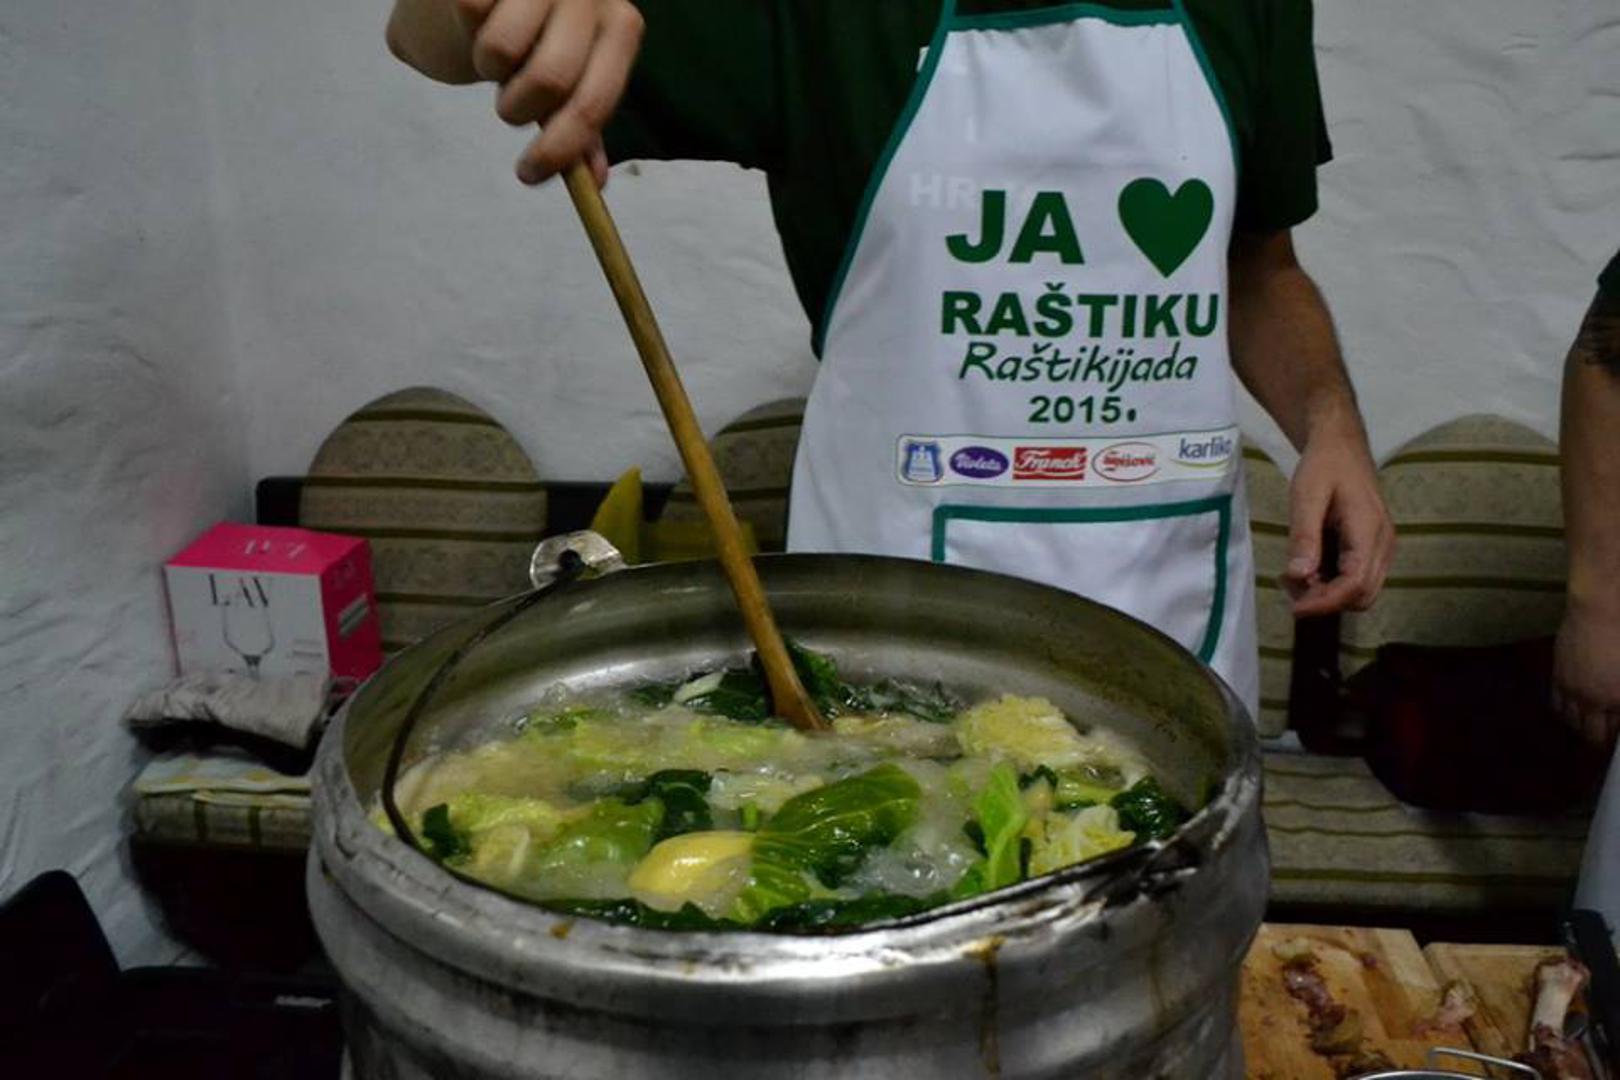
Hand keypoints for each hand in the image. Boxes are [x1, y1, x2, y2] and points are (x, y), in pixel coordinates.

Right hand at [453, 0, 643, 185]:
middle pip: (549, 80)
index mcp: (620, 26)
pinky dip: (466, 26)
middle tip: (509, 105)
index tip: (529, 173)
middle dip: (518, 108)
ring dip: (487, 66)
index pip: (594, 101)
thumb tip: (594, 180)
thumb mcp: (565, 76)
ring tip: (495, 52)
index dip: (561, 147)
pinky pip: (471, 11)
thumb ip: (580, 123)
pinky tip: (478, 15)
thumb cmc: (531, 34)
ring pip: (502, 49)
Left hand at [1283, 422, 1393, 616]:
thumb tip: (1299, 575)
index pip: (1355, 584)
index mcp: (1370, 531)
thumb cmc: (1324, 466)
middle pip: (1363, 595)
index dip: (1326, 602)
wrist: (1341, 445)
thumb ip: (1304, 535)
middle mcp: (1383, 544)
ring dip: (1329, 594)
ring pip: (1362, 592)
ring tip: (1295, 576)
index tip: (1295, 608)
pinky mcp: (1373, 547)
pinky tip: (1308, 568)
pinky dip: (1333, 584)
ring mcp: (1382, 547)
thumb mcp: (1306, 495)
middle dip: (1325, 601)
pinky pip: (1358, 579)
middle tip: (1290, 586)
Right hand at [1553, 604, 1619, 751]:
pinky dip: (1564, 711)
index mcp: (1617, 698)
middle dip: (1600, 739)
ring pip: (1570, 721)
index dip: (1617, 738)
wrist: (1600, 608)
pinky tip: (1573, 708)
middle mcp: (1592, 699)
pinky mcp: (1558, 674)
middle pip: (1592, 733)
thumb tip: (1618, 704)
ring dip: (1580, 728)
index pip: (1615, 731)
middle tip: (1607, 738)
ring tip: (1590, 726)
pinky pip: (1556, 702)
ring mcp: (1571, 687)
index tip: (1618, 739)